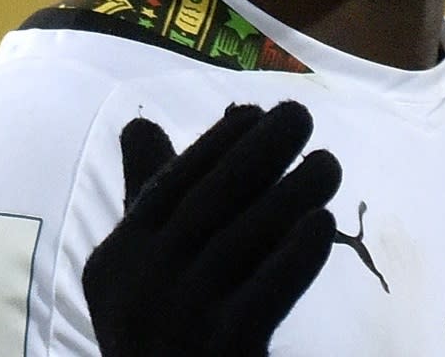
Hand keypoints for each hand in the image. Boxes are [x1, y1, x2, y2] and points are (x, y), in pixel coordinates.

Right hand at [84, 101, 341, 356]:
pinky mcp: (221, 352)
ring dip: (291, 192)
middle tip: (303, 116)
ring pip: (243, 240)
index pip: (168, 187)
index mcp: (116, 262)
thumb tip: (138, 126)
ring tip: (328, 164)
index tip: (256, 111)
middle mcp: (138, 289)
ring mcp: (178, 323)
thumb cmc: (166, 335)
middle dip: (258, 152)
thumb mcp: (142, 272)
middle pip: (208, 203)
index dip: (215, 145)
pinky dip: (296, 253)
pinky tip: (322, 222)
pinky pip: (265, 292)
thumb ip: (146, 201)